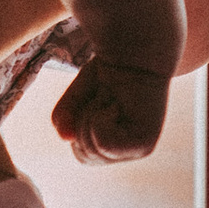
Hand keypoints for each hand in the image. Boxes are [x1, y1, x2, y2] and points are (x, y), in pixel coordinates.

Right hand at [50, 57, 169, 162]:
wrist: (137, 52)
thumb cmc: (108, 71)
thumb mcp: (76, 96)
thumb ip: (63, 118)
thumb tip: (66, 138)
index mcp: (116, 148)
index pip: (81, 155)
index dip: (80, 124)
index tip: (99, 102)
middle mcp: (129, 153)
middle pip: (84, 156)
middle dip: (85, 121)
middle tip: (106, 98)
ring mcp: (139, 151)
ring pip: (93, 149)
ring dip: (95, 116)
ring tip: (114, 100)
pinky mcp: (145, 144)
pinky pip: (104, 143)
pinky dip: (102, 118)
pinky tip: (120, 105)